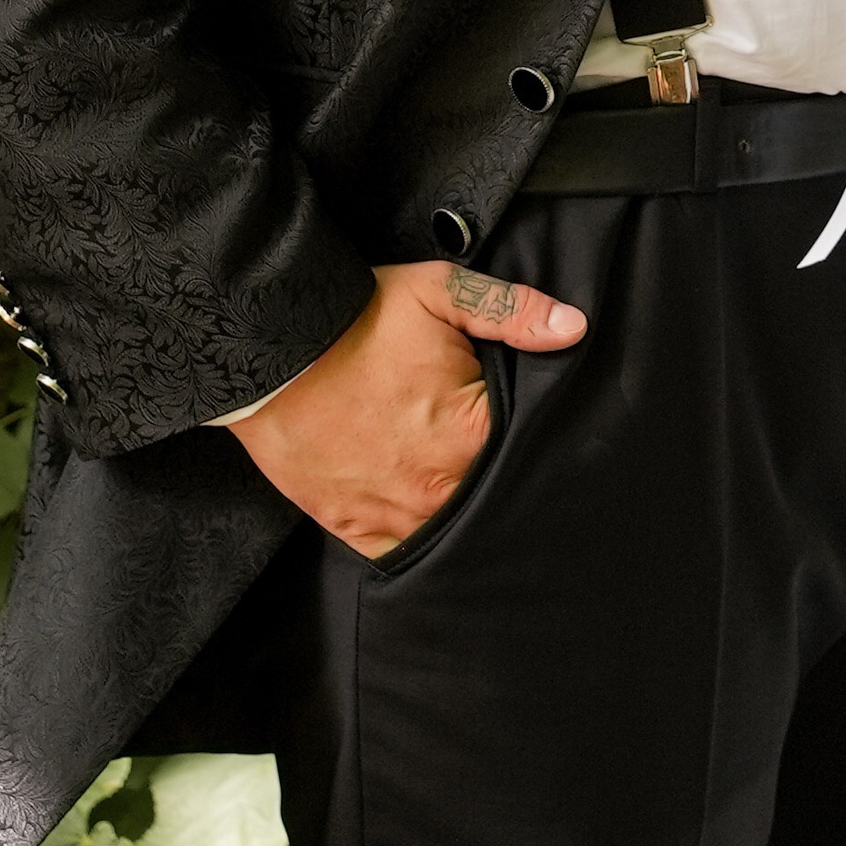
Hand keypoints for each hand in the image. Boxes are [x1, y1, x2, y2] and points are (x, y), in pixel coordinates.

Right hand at [226, 258, 585, 554]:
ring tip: (463, 480)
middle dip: (502, 475)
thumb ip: (511, 311)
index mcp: (466, 434)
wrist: (272, 352)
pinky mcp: (353, 527)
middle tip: (493, 446)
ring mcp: (392, 514)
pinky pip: (402, 552)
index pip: (528, 448)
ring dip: (464, 509)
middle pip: (492, 495)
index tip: (533, 418)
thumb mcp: (440, 292)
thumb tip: (573, 328)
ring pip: (452, 531)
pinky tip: (429, 517)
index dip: (536, 433)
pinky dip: (419, 538)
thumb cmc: (359, 319)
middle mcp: (434, 487)